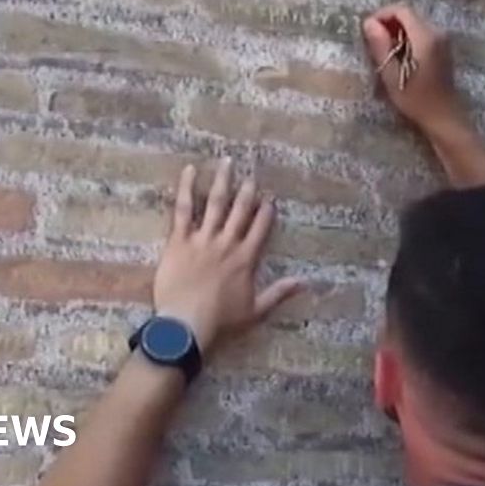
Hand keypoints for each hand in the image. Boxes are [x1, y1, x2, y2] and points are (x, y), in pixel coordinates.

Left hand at [152, 158, 301, 355]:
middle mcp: (227, 243)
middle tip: (251, 175)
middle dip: (247, 191)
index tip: (270, 199)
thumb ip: (279, 293)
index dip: (266, 212)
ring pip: (215, 203)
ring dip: (222, 181)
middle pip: (240, 210)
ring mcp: (203, 239)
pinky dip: (187, 188)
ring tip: (227, 162)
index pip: (260, 228)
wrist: (187, 323)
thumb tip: (305, 282)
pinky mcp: (179, 240)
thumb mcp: (256, 310)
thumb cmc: (221, 321)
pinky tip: (190, 170)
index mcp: (246, 259)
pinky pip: (183, 209)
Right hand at [362, 2, 462, 130]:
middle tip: (372, 40)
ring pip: (415, 23)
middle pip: (409, 14)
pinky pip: (422, 32)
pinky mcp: (443, 47)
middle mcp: (437, 32)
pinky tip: (399, 55)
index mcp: (426, 37)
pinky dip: (408, 37)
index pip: (402, 10)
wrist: (443, 116)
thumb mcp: (392, 75)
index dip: (382, 14)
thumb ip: (380, 46)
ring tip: (383, 49)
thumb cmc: (415, 100)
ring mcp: (443, 39)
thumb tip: (368, 22)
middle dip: (389, 22)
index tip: (368, 29)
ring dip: (397, 30)